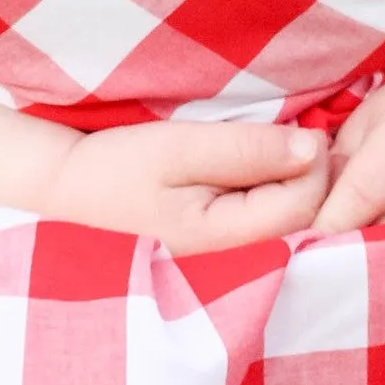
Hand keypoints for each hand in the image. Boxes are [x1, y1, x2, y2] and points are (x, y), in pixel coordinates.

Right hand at [43, 119, 330, 254]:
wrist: (68, 192)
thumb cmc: (116, 169)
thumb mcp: (179, 149)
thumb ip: (247, 150)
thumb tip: (312, 148)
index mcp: (226, 240)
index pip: (305, 204)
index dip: (315, 161)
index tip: (301, 124)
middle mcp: (236, 261)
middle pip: (305, 217)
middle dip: (310, 173)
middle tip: (292, 129)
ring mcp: (230, 259)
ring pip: (290, 218)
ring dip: (291, 179)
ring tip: (270, 147)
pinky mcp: (224, 246)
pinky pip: (268, 219)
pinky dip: (272, 189)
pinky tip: (254, 167)